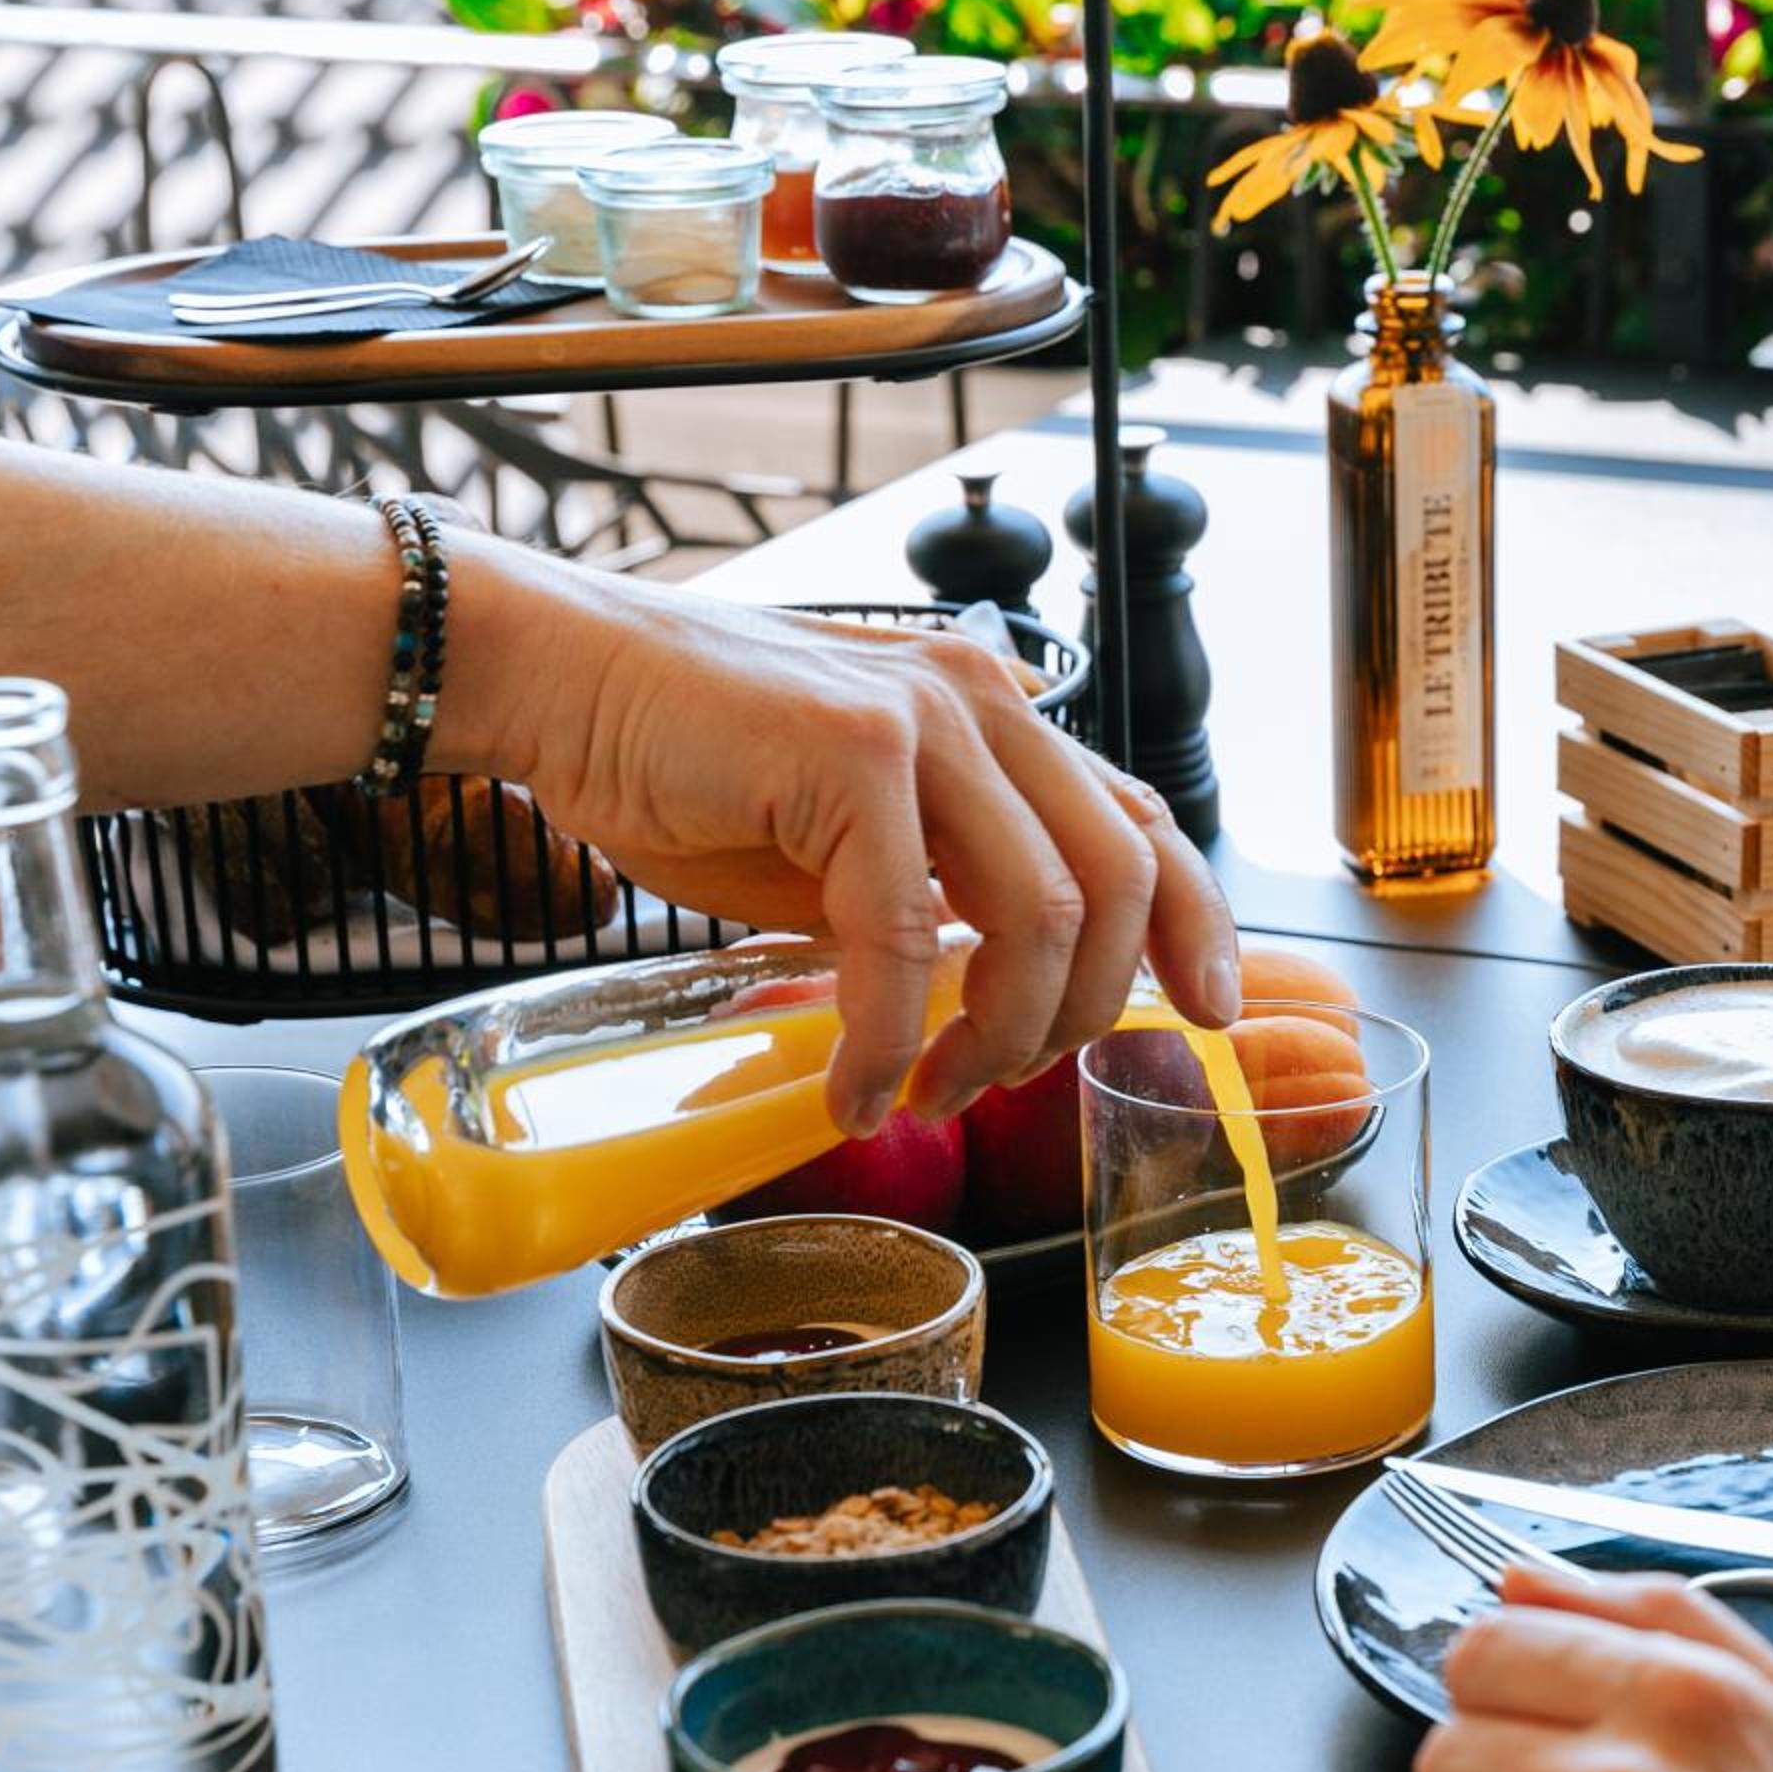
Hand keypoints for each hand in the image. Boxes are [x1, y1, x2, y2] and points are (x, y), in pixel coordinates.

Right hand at [480, 572, 1238, 1135]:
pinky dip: (887, 1036)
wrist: (562, 681)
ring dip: (994, 1037)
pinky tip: (854, 1087)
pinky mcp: (852, 752)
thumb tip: (994, 1002)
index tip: (1209, 1013)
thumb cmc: (689, 763)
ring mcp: (923, 718)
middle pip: (1116, 880)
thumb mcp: (849, 840)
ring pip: (1038, 913)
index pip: (1143, 821)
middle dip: (1080, 1012)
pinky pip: (908, 935)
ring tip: (926, 1090)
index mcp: (996, 717)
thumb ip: (938, 892)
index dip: (1196, 924)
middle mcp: (982, 702)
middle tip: (1000, 1081)